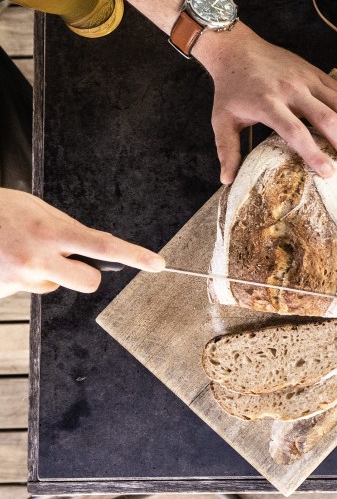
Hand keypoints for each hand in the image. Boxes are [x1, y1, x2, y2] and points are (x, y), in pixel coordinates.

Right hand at [0, 189, 165, 296]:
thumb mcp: (34, 207)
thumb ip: (64, 227)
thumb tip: (89, 247)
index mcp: (49, 231)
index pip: (103, 246)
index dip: (135, 255)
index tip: (158, 264)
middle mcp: (37, 259)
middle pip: (88, 282)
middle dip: (87, 274)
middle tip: (71, 261)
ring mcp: (18, 278)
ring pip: (51, 286)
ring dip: (43, 272)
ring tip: (16, 250)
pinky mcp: (3, 291)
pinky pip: (25, 288)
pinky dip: (18, 276)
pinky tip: (2, 259)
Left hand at [196, 24, 336, 183]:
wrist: (237, 49)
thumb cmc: (230, 89)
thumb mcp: (222, 120)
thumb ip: (227, 150)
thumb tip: (227, 181)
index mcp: (267, 103)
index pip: (295, 130)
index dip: (313, 152)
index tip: (329, 173)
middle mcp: (292, 89)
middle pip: (327, 119)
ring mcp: (308, 79)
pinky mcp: (317, 73)